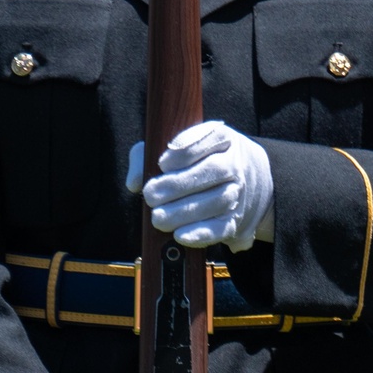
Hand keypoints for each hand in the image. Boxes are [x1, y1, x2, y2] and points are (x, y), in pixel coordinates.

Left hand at [123, 120, 273, 252]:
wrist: (238, 184)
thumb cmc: (192, 163)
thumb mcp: (170, 150)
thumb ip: (146, 157)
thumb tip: (134, 182)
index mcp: (221, 138)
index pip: (210, 137)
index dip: (186, 151)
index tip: (162, 163)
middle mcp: (234, 162)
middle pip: (214, 170)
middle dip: (179, 184)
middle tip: (150, 195)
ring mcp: (238, 191)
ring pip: (219, 200)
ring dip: (186, 211)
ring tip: (158, 218)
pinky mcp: (235, 219)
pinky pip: (222, 227)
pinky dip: (201, 233)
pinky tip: (179, 235)